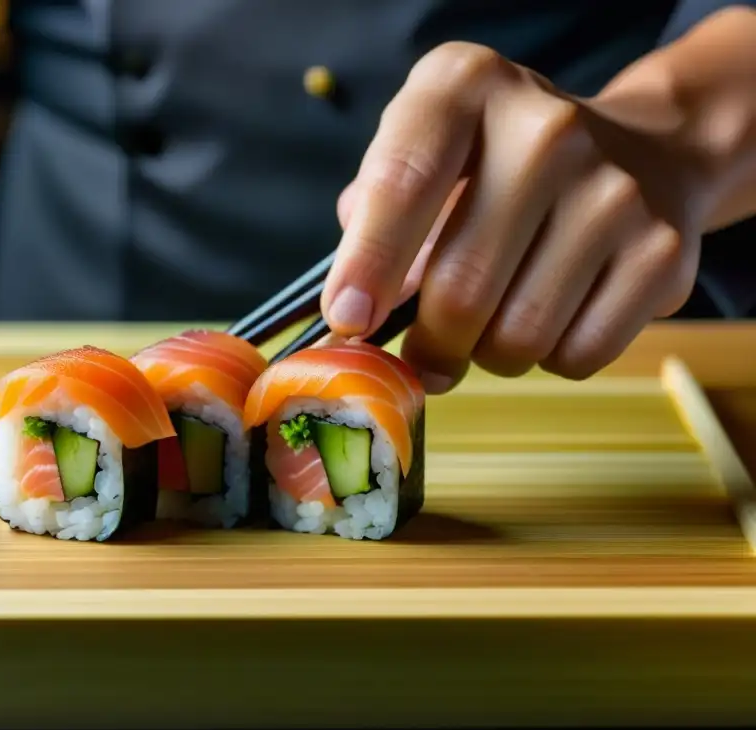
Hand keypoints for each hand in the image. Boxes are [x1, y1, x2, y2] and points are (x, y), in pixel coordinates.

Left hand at [324, 42, 707, 392]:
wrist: (642, 156)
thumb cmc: (500, 169)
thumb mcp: (427, 157)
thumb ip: (374, 219)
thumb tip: (355, 308)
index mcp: (466, 89)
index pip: (402, 183)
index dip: (368, 262)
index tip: (348, 319)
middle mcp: (547, 129)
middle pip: (462, 285)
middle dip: (430, 344)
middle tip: (423, 356)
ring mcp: (614, 191)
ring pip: (520, 336)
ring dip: (488, 357)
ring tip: (490, 328)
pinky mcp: (661, 253)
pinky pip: (577, 355)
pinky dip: (549, 361)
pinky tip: (551, 319)